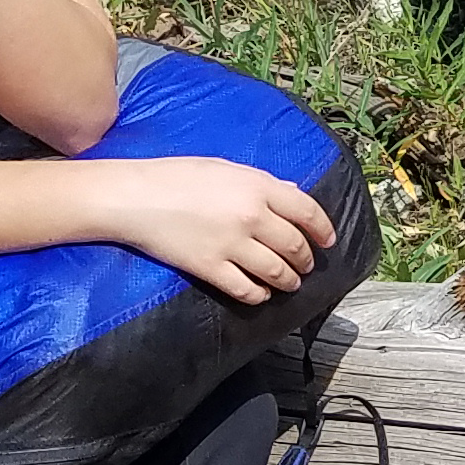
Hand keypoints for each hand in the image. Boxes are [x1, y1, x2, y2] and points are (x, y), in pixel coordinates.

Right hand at [85, 155, 338, 302]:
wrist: (136, 196)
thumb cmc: (178, 175)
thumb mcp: (227, 168)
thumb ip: (263, 184)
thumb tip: (293, 195)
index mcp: (259, 187)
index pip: (307, 212)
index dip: (323, 229)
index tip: (328, 241)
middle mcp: (252, 217)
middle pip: (294, 246)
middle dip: (305, 260)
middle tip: (306, 266)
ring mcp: (232, 245)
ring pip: (276, 272)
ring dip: (288, 281)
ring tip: (290, 283)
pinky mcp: (210, 268)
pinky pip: (245, 289)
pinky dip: (258, 295)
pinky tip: (260, 295)